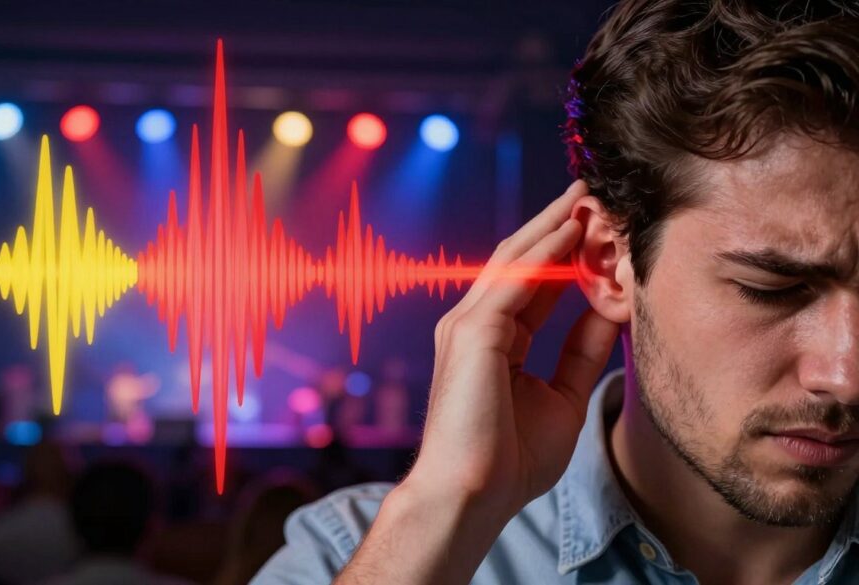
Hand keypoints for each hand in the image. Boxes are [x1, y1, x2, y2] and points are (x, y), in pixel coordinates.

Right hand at [403, 179, 619, 517]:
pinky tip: (574, 231)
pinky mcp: (472, 331)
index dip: (569, 254)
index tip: (604, 229)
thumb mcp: (563, 395)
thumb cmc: (509, 460)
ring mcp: (469, 323)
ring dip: (555, 226)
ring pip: (517, 259)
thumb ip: (583, 349)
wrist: (471, 495)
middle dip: (559, 224)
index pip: (535, 283)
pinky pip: (514, 281)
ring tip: (590, 198)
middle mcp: (476, 322)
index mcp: (495, 339)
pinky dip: (545, 252)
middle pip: (522, 259)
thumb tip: (614, 309)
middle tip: (595, 193)